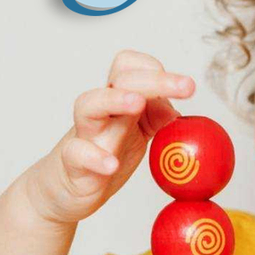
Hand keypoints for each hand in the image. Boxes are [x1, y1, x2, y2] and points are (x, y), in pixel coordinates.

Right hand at [27, 50, 194, 223]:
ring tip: (137, 103)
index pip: (130, 66)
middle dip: (156, 80)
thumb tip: (175, 113)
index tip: (184, 86)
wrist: (67, 188)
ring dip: (114, 99)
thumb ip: (156, 119)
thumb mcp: (139, 133)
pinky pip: (77, 153)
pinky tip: (111, 164)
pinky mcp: (73, 162)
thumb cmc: (106, 152)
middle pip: (120, 79)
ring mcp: (86, 133)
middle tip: (187, 86)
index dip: (155, 69)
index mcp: (120, 99)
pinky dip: (95, 157)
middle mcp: (102, 110)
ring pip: (89, 104)